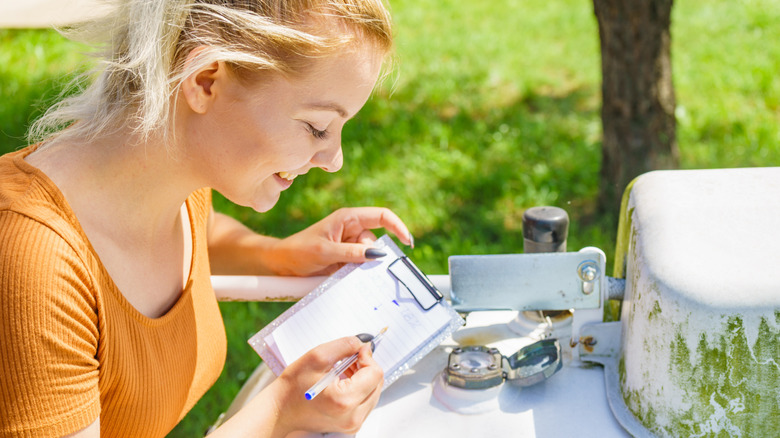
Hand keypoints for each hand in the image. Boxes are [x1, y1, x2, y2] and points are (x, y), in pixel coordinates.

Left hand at [267, 207, 412, 275]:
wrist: (280, 265)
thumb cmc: (298, 251)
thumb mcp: (324, 252)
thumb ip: (351, 252)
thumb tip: (378, 254)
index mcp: (348, 218)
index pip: (381, 216)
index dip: (397, 226)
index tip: (407, 242)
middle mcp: (352, 229)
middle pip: (377, 240)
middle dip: (374, 255)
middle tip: (358, 267)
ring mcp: (350, 245)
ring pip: (370, 256)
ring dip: (363, 266)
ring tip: (342, 271)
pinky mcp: (347, 259)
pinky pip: (362, 266)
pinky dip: (359, 273)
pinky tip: (346, 277)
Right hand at [270, 336, 383, 434]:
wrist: (280, 411)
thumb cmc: (293, 387)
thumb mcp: (317, 357)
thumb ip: (345, 345)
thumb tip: (365, 344)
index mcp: (345, 400)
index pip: (375, 373)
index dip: (367, 357)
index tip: (355, 351)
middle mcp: (353, 417)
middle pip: (377, 383)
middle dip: (366, 367)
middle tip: (348, 359)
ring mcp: (352, 424)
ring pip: (373, 392)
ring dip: (363, 377)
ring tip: (343, 370)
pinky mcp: (351, 425)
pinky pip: (366, 401)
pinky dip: (359, 388)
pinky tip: (343, 381)